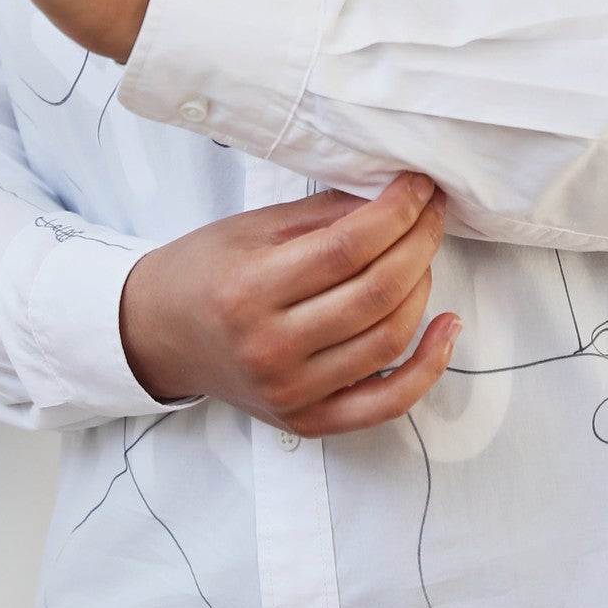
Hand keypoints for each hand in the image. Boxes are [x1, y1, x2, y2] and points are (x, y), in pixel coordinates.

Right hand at [119, 171, 460, 435]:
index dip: (397, 212)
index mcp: (250, 289)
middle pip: (376, 293)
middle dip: (420, 241)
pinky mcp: (309, 422)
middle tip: (433, 209)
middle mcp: (271, 348)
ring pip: (389, 340)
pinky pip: (387, 402)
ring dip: (423, 287)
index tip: (420, 186)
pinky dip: (428, 367)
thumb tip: (391, 197)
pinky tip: (446, 327)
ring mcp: (292, 392)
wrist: (160, 335)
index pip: (348, 247)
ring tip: (425, 251)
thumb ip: (323, 215)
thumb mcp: (252, 227)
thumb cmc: (205, 272)